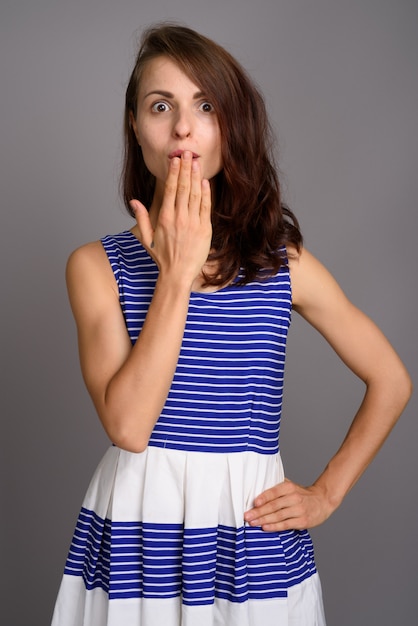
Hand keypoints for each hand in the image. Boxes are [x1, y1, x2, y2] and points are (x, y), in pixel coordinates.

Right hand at [129, 151, 211, 286]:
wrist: (178, 274)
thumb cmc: (162, 257)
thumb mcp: (147, 238)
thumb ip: (141, 218)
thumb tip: (134, 201)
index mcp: (164, 218)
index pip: (170, 189)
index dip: (174, 173)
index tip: (175, 160)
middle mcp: (179, 218)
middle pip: (183, 187)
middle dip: (185, 168)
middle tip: (187, 153)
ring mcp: (193, 223)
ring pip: (195, 194)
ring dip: (195, 177)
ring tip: (196, 162)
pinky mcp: (204, 229)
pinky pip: (205, 207)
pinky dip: (205, 193)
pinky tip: (204, 182)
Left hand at [243, 478, 332, 531]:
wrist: (323, 501)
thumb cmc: (302, 494)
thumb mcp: (291, 485)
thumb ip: (276, 486)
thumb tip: (257, 486)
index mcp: (289, 487)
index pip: (274, 492)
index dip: (264, 497)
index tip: (254, 502)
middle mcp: (294, 498)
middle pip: (274, 505)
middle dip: (259, 511)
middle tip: (247, 515)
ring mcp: (299, 510)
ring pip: (278, 516)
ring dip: (264, 520)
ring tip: (252, 522)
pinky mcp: (303, 521)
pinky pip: (286, 525)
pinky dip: (275, 527)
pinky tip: (265, 527)